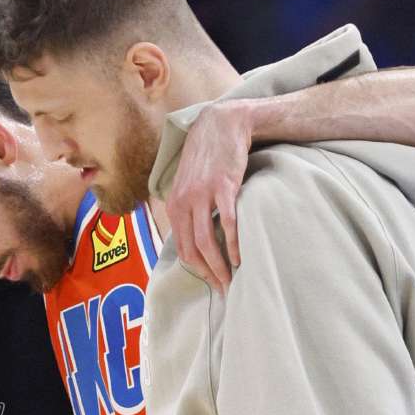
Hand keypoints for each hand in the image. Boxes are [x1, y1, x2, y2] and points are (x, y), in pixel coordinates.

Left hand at [166, 99, 252, 293]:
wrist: (221, 124)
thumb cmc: (208, 157)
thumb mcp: (188, 183)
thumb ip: (189, 208)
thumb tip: (196, 237)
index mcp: (174, 204)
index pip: (181, 248)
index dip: (197, 271)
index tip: (212, 284)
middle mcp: (183, 201)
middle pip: (192, 250)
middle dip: (209, 275)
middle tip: (225, 290)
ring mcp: (201, 194)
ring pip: (207, 241)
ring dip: (220, 266)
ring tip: (233, 280)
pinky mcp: (222, 186)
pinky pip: (226, 221)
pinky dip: (233, 243)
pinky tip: (240, 256)